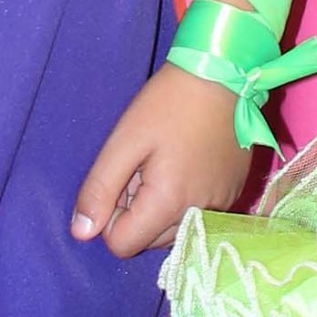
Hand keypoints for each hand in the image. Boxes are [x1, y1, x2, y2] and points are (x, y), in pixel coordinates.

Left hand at [69, 64, 250, 259]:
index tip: (124, 177)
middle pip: (148, 240)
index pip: (122, 244)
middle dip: (137, 211)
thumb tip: (82, 233)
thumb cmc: (169, 102)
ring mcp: (222, 205)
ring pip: (173, 230)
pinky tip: (189, 162)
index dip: (111, 215)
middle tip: (145, 165)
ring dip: (161, 208)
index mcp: (169, 204)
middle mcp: (200, 215)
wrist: (224, 72)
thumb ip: (99, 189)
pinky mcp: (234, 193)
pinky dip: (186, 199)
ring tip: (167, 162)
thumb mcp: (125, 140)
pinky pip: (198, 215)